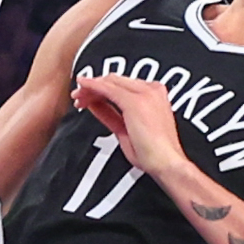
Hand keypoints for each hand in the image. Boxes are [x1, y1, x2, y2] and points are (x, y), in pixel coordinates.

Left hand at [72, 75, 187, 178]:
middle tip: (80, 96)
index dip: (103, 88)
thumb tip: (99, 105)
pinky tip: (82, 86)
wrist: (166, 162)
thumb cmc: (153, 153)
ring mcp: (143, 94)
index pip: (123, 85)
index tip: (89, 96)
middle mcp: (151, 90)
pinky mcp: (134, 101)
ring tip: (78, 97)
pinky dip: (92, 86)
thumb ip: (113, 115)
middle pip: (115, 81)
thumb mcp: (128, 130)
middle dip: (95, 87)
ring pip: (110, 83)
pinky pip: (107, 88)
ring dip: (90, 88)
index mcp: (154, 96)